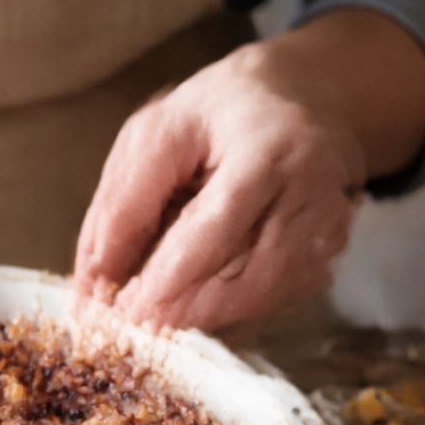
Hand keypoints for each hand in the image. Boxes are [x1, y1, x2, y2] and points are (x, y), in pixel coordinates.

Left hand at [73, 9, 424, 333]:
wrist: (300, 97)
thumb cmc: (217, 113)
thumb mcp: (154, 134)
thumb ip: (123, 204)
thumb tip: (94, 282)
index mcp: (270, 150)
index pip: (218, 227)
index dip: (169, 278)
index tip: (124, 312)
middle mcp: (314, 195)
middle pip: (247, 279)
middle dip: (182, 311)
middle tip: (128, 326)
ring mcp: (330, 233)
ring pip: (259, 302)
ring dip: (202, 318)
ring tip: (153, 315)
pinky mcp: (328, 259)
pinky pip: (270, 306)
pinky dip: (225, 314)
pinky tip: (193, 302)